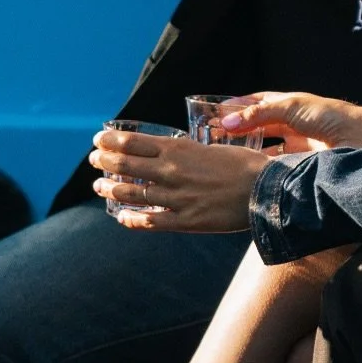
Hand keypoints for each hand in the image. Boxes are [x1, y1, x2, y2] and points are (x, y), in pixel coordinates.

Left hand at [90, 129, 266, 231]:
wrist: (267, 190)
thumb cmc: (246, 166)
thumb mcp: (214, 148)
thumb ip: (190, 152)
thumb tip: (174, 152)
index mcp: (179, 149)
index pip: (132, 143)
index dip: (110, 142)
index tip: (99, 141)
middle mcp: (171, 172)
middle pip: (126, 165)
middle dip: (104, 162)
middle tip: (94, 160)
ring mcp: (175, 198)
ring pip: (131, 193)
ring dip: (111, 189)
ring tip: (100, 187)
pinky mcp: (185, 221)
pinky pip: (150, 222)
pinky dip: (132, 219)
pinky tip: (122, 217)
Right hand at [216, 90, 361, 153]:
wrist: (358, 140)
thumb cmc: (328, 116)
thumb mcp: (289, 107)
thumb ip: (258, 114)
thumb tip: (227, 122)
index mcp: (290, 105)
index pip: (258, 103)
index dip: (239, 107)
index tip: (216, 113)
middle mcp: (291, 124)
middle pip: (259, 126)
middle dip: (238, 130)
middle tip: (213, 136)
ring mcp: (296, 145)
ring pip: (264, 147)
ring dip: (246, 149)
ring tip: (224, 154)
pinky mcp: (299, 164)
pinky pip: (274, 164)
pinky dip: (260, 165)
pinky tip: (246, 168)